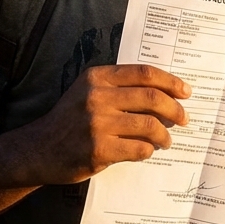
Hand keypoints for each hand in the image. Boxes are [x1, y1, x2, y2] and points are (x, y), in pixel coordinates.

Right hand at [20, 64, 189, 184]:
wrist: (39, 149)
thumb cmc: (70, 120)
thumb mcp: (87, 91)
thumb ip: (118, 86)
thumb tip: (164, 92)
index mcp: (97, 77)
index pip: (144, 73)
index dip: (170, 81)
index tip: (186, 92)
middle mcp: (96, 96)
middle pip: (151, 97)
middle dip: (174, 109)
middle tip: (184, 118)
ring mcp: (96, 124)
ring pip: (149, 125)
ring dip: (164, 134)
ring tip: (166, 140)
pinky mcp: (97, 150)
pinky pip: (138, 148)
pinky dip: (148, 150)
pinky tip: (146, 151)